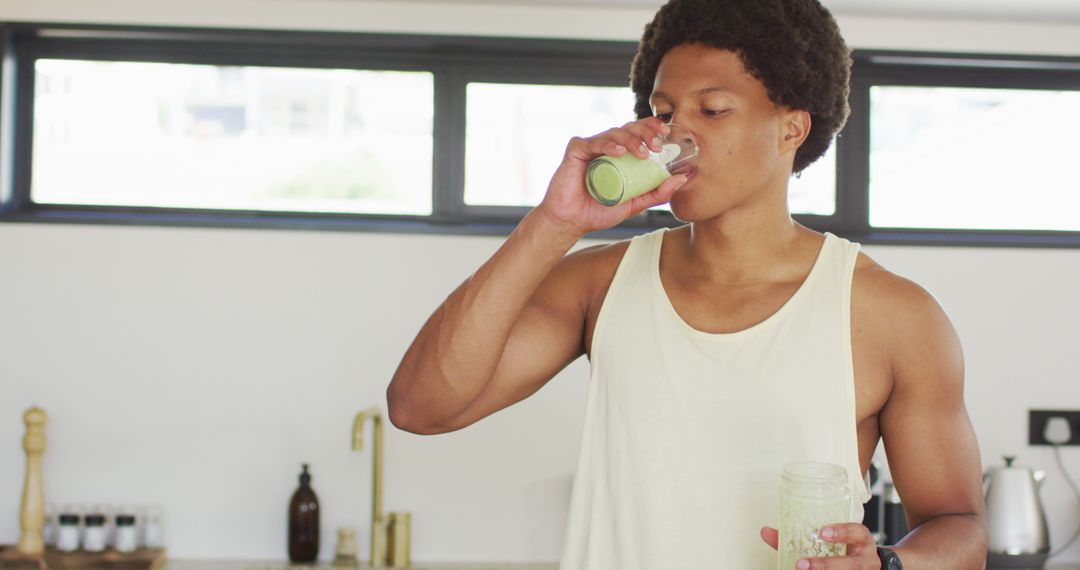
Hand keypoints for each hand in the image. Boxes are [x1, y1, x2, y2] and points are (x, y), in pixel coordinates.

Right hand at [535, 116, 689, 237]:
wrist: (571, 222)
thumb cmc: (598, 211)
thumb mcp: (634, 204)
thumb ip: (656, 193)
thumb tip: (682, 179)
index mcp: (619, 154)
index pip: (638, 133)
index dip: (651, 127)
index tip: (666, 132)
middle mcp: (606, 146)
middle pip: (628, 128)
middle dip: (645, 133)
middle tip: (657, 146)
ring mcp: (591, 147)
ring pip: (614, 132)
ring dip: (630, 140)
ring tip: (642, 153)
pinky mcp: (576, 151)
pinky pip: (593, 142)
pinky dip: (607, 144)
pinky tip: (618, 152)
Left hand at [761, 524, 881, 569]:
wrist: (864, 568)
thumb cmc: (844, 550)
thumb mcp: (830, 540)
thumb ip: (799, 536)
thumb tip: (766, 532)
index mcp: (861, 542)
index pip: (858, 533)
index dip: (842, 532)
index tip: (822, 532)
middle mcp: (866, 560)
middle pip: (852, 565)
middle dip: (826, 565)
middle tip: (802, 564)